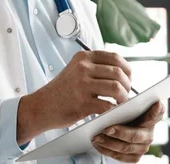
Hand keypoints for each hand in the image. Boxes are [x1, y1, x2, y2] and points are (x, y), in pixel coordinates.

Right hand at [17, 50, 131, 144]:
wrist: (41, 106)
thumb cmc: (62, 90)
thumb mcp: (75, 69)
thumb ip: (95, 66)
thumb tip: (122, 72)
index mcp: (83, 57)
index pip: (115, 57)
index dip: (127, 69)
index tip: (128, 78)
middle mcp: (83, 68)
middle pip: (118, 73)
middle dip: (127, 85)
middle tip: (125, 94)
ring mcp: (82, 85)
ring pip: (116, 88)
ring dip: (123, 98)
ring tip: (120, 103)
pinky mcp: (83, 103)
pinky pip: (108, 105)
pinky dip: (114, 110)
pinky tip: (112, 112)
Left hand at [91, 101, 164, 162]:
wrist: (121, 125)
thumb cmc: (124, 113)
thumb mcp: (127, 105)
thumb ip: (127, 103)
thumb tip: (117, 99)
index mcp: (151, 117)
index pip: (157, 113)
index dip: (156, 110)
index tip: (156, 103)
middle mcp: (149, 133)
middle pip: (136, 135)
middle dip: (120, 132)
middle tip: (106, 129)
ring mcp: (143, 146)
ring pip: (126, 147)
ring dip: (109, 143)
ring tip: (96, 137)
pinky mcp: (134, 156)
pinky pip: (120, 157)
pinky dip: (107, 150)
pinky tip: (98, 144)